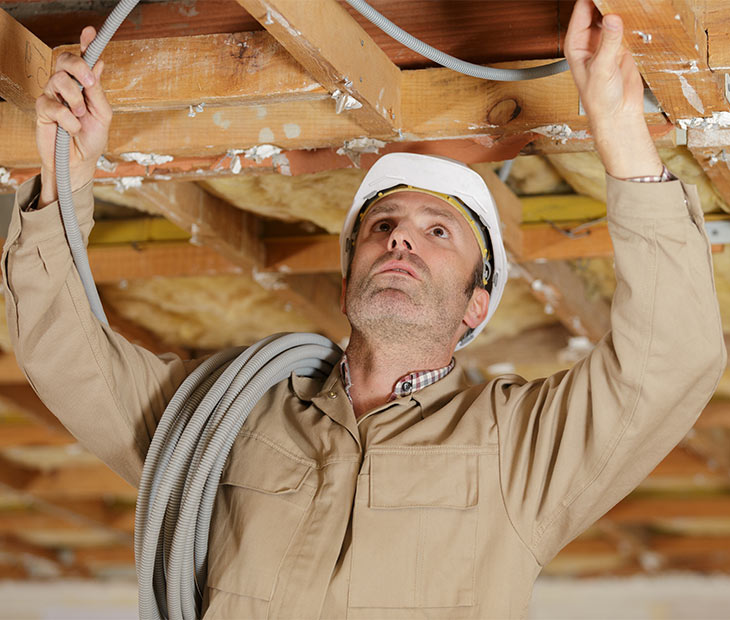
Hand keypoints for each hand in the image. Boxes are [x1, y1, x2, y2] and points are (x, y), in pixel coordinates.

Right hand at [36, 26, 111, 207]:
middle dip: (78, 67)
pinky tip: (71, 128)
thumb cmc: (91, 140)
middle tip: (90, 82)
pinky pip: (53, 105)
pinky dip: (67, 119)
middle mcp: (66, 87)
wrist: (79, 163)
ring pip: (58, 80)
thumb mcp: (103, 116)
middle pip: (65, 60)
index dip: (86, 44)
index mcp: (84, 85)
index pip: (83, 59)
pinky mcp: (42, 110)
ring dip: (74, 100)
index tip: (91, 32)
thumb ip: (98, 92)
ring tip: (79, 116)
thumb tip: (98, 64)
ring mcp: (52, 96)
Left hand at [564, 0, 662, 177]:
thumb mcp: (602, 69)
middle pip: (597, 6)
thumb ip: (608, 43)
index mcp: (575, 43)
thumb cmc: (599, 100)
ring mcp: (606, 39)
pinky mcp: (622, 43)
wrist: (618, 115)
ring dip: (621, 5)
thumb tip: (612, 19)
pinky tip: (640, 9)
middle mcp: (589, 39)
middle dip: (608, 0)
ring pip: (612, 11)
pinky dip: (632, 15)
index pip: (582, 8)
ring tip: (631, 2)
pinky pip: (626, 22)